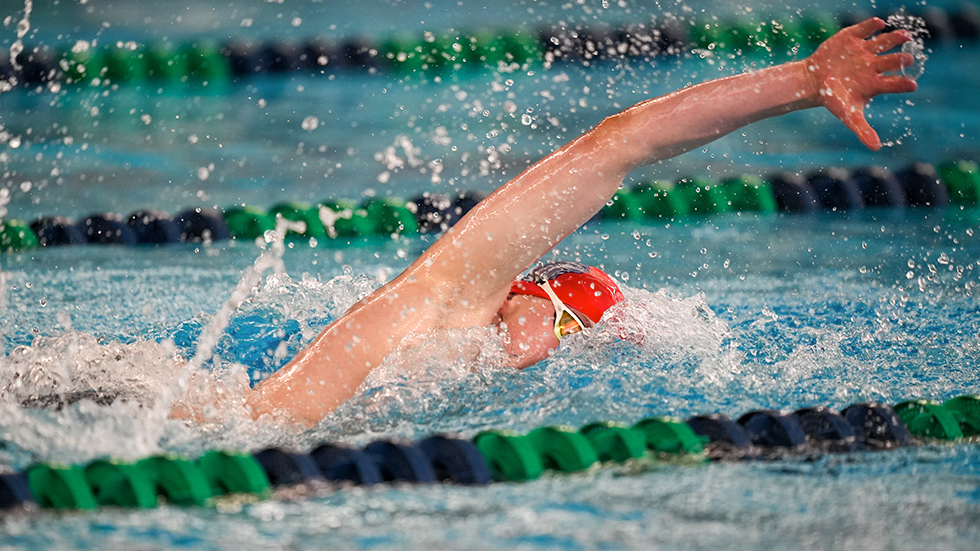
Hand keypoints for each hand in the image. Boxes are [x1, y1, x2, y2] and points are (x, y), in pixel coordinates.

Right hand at [805, 17, 917, 149]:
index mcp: (876, 83)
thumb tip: (876, 148)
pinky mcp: (852, 38)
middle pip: (891, 60)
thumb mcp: (847, 115)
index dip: (902, 84)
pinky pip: (865, 29)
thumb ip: (862, 130)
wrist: (813, 81)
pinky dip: (872, 25)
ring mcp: (865, 50)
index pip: (894, 83)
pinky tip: (879, 23)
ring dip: (894, 38)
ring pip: (884, 42)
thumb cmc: (834, 100)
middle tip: (908, 58)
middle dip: (899, 59)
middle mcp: (874, 65)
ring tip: (904, 35)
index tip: (912, 85)